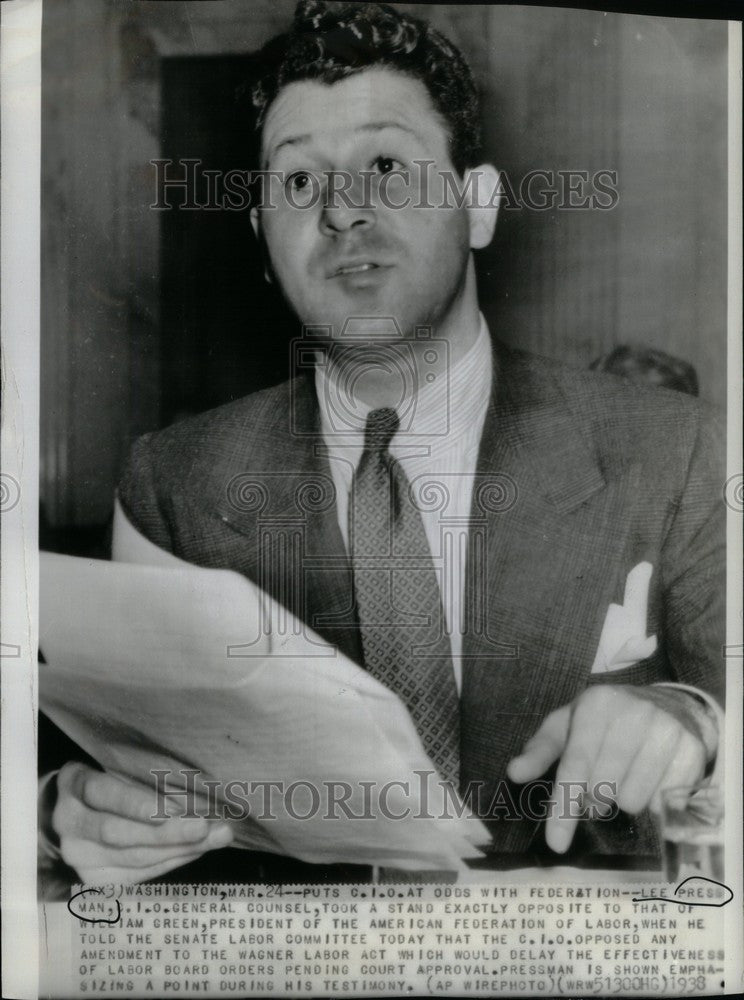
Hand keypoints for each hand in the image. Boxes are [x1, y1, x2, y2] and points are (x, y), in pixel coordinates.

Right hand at [51, 763, 232, 883]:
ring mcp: (78, 855)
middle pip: (119, 833)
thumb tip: (200, 786)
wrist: (76, 813)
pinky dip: (172, 862)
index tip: (178, 808)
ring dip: (179, 848)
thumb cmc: (111, 782)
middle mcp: (68, 822)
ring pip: (132, 857)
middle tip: (206, 827)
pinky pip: (138, 875)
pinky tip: (196, 850)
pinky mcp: (93, 879)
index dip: (140, 804)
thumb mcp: (120, 769)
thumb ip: (149, 778)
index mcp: (74, 784)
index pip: (104, 793)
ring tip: (215, 838)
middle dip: (167, 832)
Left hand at [506, 685, 708, 853]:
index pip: (576, 766)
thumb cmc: (607, 721)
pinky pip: (664, 802)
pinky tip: (652, 778)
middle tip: (599, 787)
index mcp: (596, 705)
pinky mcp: (692, 750)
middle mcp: (633, 713)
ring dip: (624, 799)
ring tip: (625, 778)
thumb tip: (514, 773)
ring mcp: (666, 730)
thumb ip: (540, 751)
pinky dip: (653, 800)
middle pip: (604, 789)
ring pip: (634, 800)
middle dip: (595, 798)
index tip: (556, 843)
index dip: (564, 807)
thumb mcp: (569, 726)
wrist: (670, 705)